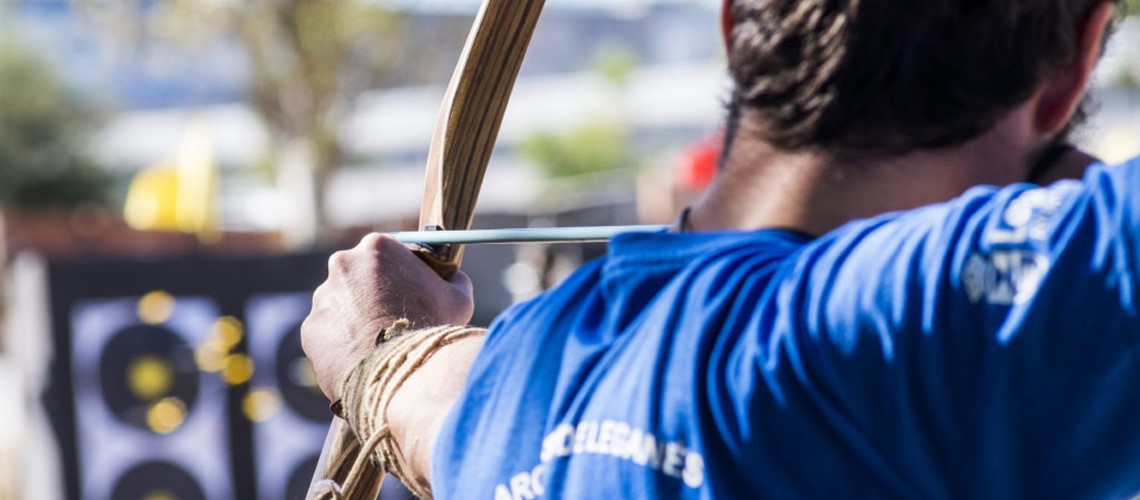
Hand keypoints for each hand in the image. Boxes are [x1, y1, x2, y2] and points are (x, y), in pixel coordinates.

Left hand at [301, 233, 473, 400]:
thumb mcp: (458, 297)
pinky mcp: (311, 329)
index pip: (388, 252)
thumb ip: (452, 280)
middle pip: (360, 276)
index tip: (409, 288)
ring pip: (342, 305)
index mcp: (377, 247)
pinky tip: (364, 357)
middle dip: (374, 293)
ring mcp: (323, 298)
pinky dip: (343, 344)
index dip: (401, 271)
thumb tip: (453, 277)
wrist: (402, 373)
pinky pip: (329, 334)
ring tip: (380, 344)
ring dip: (357, 319)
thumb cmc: (432, 329)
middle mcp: (343, 264)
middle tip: (394, 317)